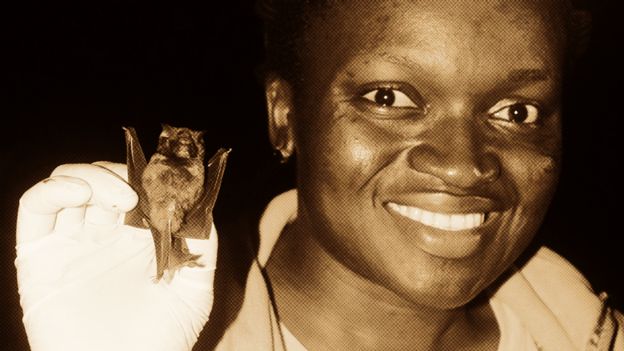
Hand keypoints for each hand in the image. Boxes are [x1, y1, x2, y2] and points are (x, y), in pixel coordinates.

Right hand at [16, 162, 216, 350]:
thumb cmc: (163, 338)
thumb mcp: (195, 289)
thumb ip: (202, 245)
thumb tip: (201, 204)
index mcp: (140, 237)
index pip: (139, 187)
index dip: (149, 175)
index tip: (165, 179)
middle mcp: (104, 235)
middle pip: (103, 180)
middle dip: (122, 174)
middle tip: (139, 192)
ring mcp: (71, 242)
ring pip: (70, 184)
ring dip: (91, 175)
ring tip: (120, 198)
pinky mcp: (38, 256)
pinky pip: (35, 208)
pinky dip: (54, 189)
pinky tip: (80, 194)